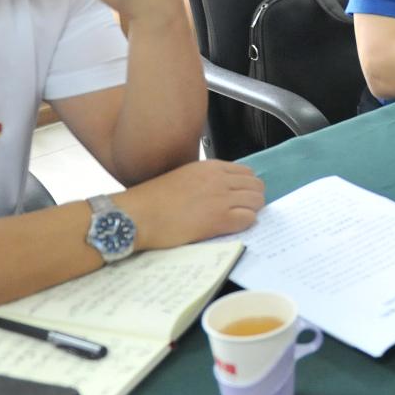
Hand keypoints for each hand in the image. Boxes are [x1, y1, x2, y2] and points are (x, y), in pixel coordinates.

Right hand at [118, 160, 265, 248]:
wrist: (138, 215)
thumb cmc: (153, 200)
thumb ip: (205, 180)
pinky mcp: (219, 219)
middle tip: (243, 209)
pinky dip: (246, 223)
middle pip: (256, 185)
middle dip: (253, 197)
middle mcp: (219, 179)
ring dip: (252, 210)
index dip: (246, 186)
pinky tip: (233, 226)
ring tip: (238, 219)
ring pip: (257, 201)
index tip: (241, 195)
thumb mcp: (183, 177)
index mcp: (210, 167)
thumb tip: (220, 190)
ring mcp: (221, 199)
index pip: (246, 172)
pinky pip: (249, 219)